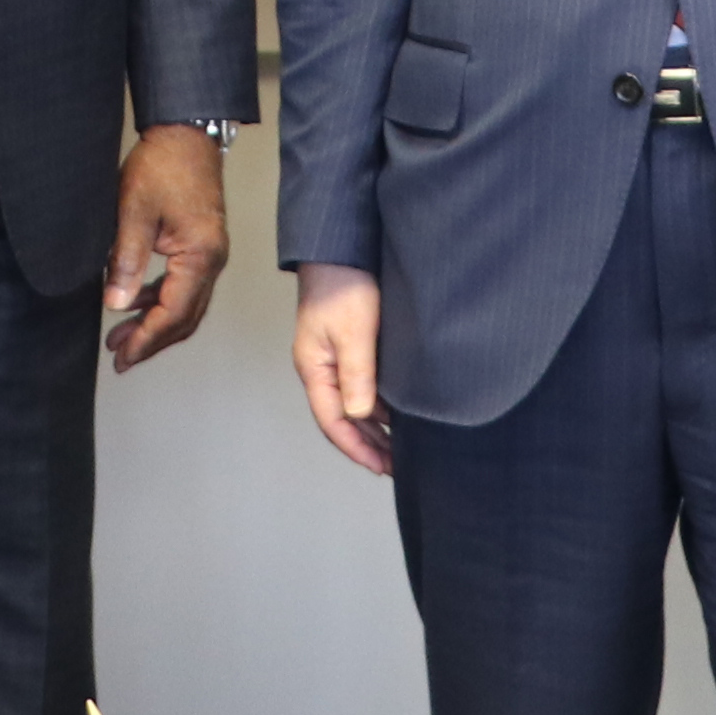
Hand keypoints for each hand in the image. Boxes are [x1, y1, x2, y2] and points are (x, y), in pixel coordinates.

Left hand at [103, 125, 232, 373]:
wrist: (186, 134)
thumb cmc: (162, 166)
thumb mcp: (134, 212)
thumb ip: (126, 261)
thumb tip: (116, 304)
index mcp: (200, 256)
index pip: (174, 314)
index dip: (147, 339)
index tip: (122, 356)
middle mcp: (212, 261)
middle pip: (185, 318)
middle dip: (152, 341)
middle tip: (120, 359)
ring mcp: (210, 254)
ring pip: (185, 304)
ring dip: (154, 322)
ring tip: (120, 336)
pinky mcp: (201, 245)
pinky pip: (183, 286)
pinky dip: (160, 300)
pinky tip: (135, 302)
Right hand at [288, 263, 390, 476]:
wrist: (341, 247)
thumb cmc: (344, 285)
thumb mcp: (354, 333)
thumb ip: (357, 376)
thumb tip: (359, 416)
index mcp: (314, 368)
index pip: (332, 422)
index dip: (357, 448)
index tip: (382, 467)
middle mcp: (321, 367)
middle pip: (342, 418)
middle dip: (368, 444)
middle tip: (397, 465)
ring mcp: (333, 357)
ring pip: (352, 403)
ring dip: (375, 426)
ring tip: (401, 446)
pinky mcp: (349, 345)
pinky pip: (361, 385)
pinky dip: (379, 403)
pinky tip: (398, 411)